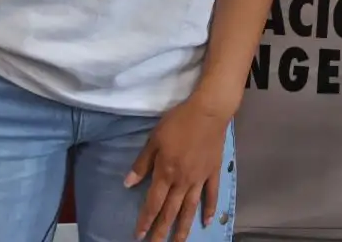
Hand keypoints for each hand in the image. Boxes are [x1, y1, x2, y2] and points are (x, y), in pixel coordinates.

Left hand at [124, 95, 228, 241]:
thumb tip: (128, 183)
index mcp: (166, 173)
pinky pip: (211, 194)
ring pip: (190, 208)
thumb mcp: (154, 139)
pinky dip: (209, 209)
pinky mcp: (213, 172)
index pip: (153, 203)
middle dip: (161, 231)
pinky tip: (207, 222)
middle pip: (170, 211)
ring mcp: (199, 179)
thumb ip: (142, 163)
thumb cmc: (179, 122)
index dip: (145, 220)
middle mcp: (182, 181)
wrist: (209, 111)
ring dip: (183, 228)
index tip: (138, 235)